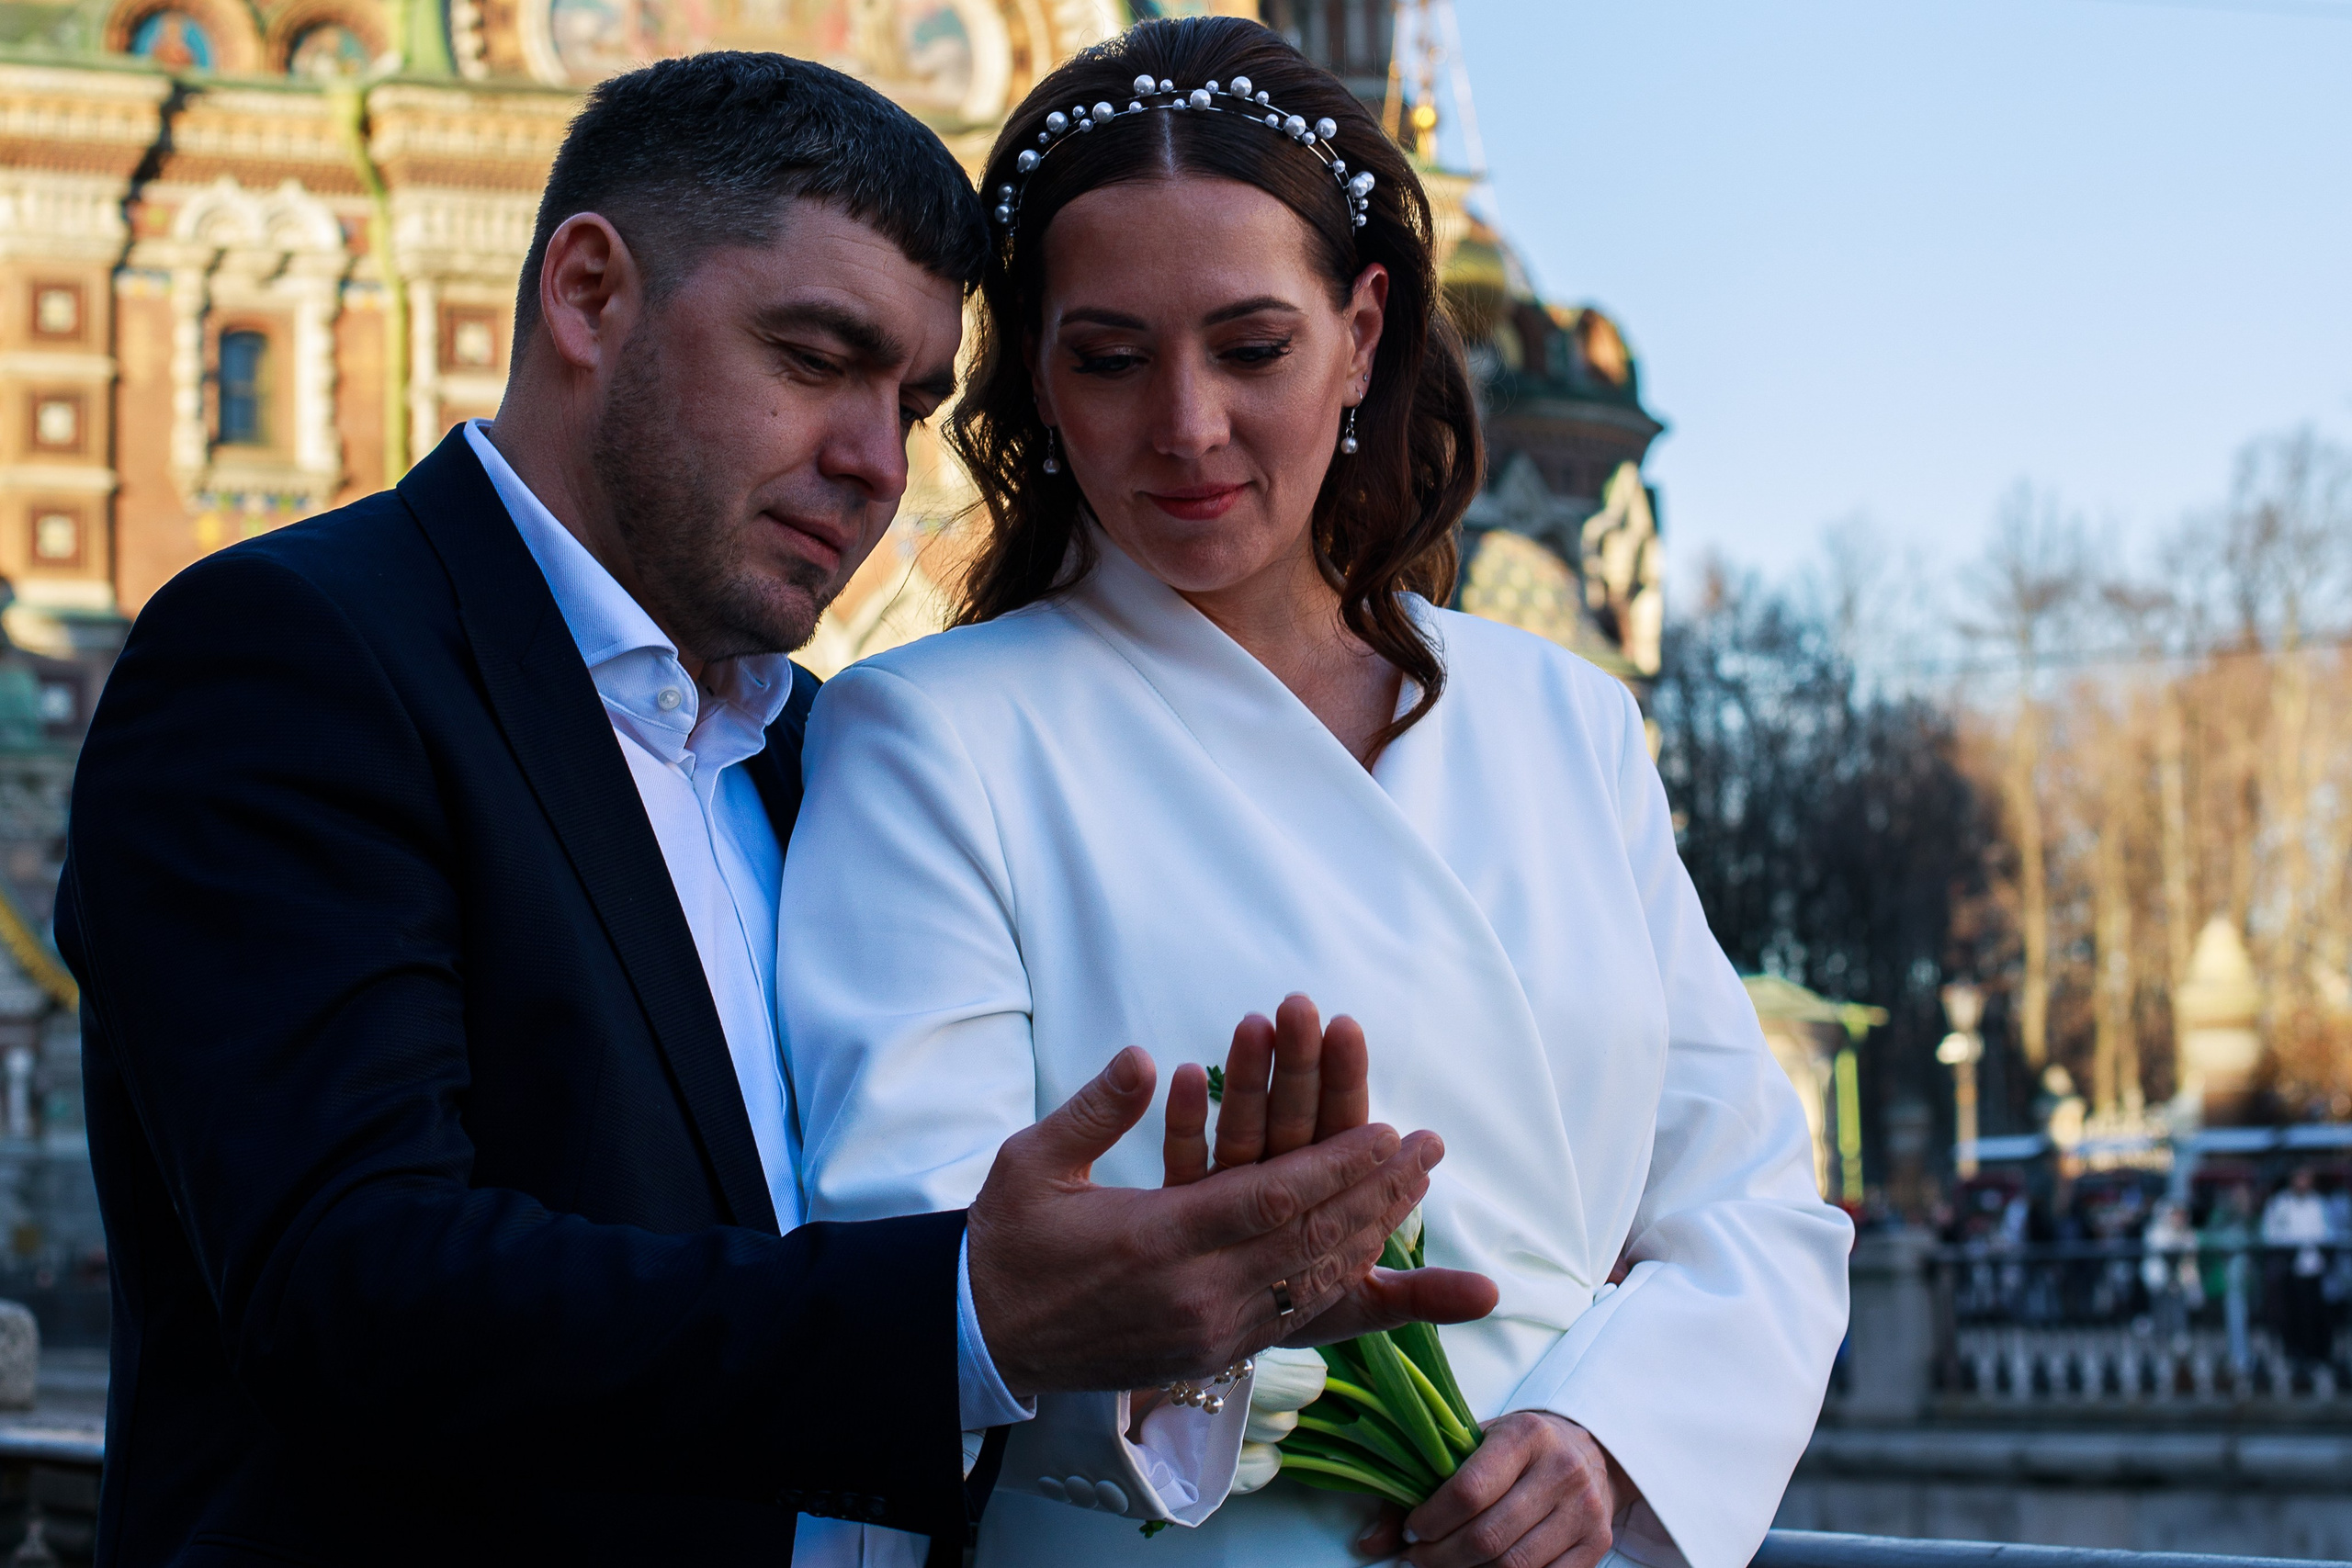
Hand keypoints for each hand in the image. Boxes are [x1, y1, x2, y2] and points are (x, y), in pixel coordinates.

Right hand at [967, 1046, 1460, 1397]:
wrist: (982, 1337)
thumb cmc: (1008, 1240)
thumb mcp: (1032, 1161)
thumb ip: (1094, 1110)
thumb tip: (1146, 1058)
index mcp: (1155, 1242)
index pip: (1270, 1200)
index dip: (1337, 1166)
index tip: (1388, 1131)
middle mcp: (1195, 1294)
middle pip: (1309, 1240)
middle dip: (1377, 1192)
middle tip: (1429, 1148)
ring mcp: (1208, 1333)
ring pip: (1311, 1282)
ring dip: (1371, 1233)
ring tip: (1417, 1189)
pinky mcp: (1210, 1354)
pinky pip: (1292, 1315)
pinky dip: (1338, 1277)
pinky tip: (1371, 1246)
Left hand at [1164, 996, 1495, 1350]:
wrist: (1204, 1350)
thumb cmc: (1294, 1307)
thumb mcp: (1356, 1306)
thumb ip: (1418, 1296)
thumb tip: (1496, 1297)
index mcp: (1328, 1219)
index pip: (1344, 1145)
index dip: (1346, 1086)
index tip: (1347, 1025)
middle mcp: (1280, 1215)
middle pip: (1294, 1133)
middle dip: (1300, 1067)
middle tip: (1300, 1002)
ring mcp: (1224, 1215)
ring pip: (1240, 1141)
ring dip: (1244, 1080)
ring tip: (1250, 1017)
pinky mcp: (1174, 1221)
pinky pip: (1180, 1165)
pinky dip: (1181, 1120)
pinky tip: (1179, 1071)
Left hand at [1356, 1413, 1631, 1567]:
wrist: (1589, 1453)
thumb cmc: (1519, 1449)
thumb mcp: (1473, 1447)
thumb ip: (1422, 1488)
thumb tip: (1368, 1544)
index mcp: (1525, 1434)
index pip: (1468, 1490)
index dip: (1431, 1521)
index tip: (1412, 1532)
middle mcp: (1561, 1469)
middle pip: (1488, 1536)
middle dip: (1440, 1557)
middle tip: (1417, 1558)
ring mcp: (1584, 1510)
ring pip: (1514, 1566)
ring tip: (1443, 1566)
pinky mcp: (1598, 1545)